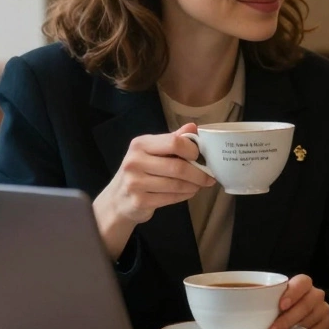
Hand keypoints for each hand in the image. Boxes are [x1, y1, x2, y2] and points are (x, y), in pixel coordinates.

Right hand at [92, 122, 215, 257]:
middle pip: (178, 166)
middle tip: (210, 177)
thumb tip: (194, 127)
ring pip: (176, 184)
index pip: (174, 142)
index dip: (192, 150)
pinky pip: (171, 198)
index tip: (201, 156)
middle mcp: (135, 161)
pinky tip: (188, 192)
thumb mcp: (152, 151)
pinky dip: (185, 195)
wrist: (118, 199)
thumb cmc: (140, 171)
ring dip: (193, 185)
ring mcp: (135, 183)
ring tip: (200, 184)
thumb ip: (173, 139)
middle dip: (198, 173)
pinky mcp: (139, 201)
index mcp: (140, 144)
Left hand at [268, 274, 328, 328]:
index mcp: (303, 283)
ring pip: (313, 318)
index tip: (280, 306)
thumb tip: (239, 300)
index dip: (293, 293)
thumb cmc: (286, 302)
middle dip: (288, 319)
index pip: (303, 282)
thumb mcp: (277, 296)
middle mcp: (316, 294)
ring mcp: (323, 308)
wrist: (307, 311)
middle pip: (306, 304)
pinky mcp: (328, 322)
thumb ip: (267, 296)